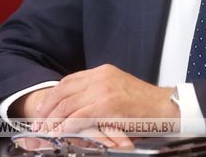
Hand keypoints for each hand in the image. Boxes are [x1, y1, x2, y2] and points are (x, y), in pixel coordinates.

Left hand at [16, 65, 179, 146]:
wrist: (167, 107)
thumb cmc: (145, 105)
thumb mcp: (119, 90)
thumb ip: (99, 93)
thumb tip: (77, 107)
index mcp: (103, 72)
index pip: (69, 81)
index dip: (53, 96)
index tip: (44, 109)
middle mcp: (101, 77)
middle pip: (64, 90)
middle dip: (47, 108)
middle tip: (39, 123)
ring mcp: (103, 90)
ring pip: (68, 104)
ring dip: (53, 119)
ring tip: (46, 131)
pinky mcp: (107, 106)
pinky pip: (79, 116)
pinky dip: (66, 126)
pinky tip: (60, 133)